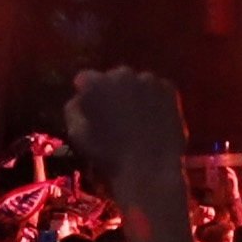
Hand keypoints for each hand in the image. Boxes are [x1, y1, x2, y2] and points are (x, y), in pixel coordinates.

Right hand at [67, 69, 187, 196]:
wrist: (149, 168)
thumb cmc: (108, 154)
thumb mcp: (77, 135)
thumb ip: (73, 109)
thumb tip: (78, 98)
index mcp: (94, 82)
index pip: (84, 79)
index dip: (87, 95)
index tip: (91, 110)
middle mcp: (121, 73)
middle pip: (112, 77)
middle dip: (111, 91)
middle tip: (116, 116)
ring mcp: (147, 79)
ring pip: (135, 82)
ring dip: (133, 94)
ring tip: (136, 120)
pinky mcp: (168, 88)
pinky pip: (156, 89)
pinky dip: (153, 99)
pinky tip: (153, 120)